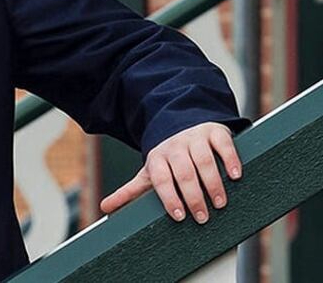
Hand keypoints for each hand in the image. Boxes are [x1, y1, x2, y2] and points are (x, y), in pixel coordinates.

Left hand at [99, 122, 241, 222]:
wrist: (181, 122)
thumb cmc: (167, 157)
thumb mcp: (148, 172)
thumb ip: (130, 191)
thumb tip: (105, 208)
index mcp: (157, 158)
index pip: (161, 179)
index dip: (169, 197)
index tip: (178, 216)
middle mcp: (175, 147)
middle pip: (183, 172)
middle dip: (193, 196)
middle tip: (203, 217)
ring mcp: (195, 138)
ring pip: (203, 160)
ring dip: (212, 182)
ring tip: (220, 203)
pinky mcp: (215, 132)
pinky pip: (222, 145)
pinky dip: (230, 159)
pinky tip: (236, 175)